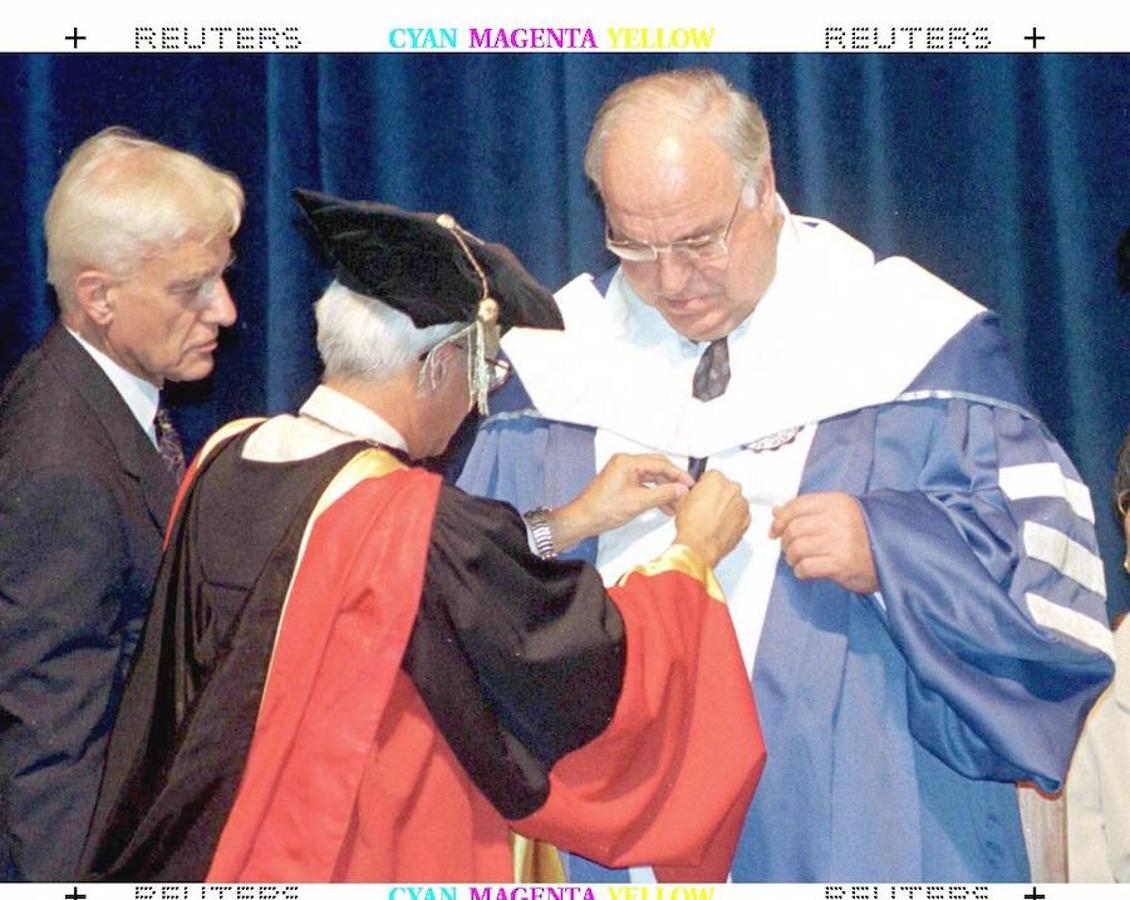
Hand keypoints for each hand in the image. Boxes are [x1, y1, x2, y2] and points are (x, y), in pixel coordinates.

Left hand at [548, 453, 694, 551]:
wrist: (582, 520)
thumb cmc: (604, 510)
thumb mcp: (638, 502)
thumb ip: (662, 494)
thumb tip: (682, 489)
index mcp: (627, 462)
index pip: (660, 463)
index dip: (678, 474)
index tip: (691, 484)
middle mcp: (625, 463)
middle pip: (657, 467)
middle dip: (672, 481)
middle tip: (686, 492)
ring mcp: (623, 473)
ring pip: (651, 477)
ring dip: (664, 489)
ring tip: (677, 504)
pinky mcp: (622, 483)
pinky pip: (643, 485)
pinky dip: (654, 494)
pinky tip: (664, 506)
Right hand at [673, 470, 751, 568]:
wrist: (700, 546)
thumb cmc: (692, 526)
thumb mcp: (682, 501)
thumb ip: (690, 492)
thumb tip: (689, 493)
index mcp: (716, 478)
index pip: (711, 476)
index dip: (704, 487)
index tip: (701, 494)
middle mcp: (732, 488)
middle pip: (725, 488)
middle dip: (717, 496)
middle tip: (705, 508)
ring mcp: (742, 504)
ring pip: (734, 502)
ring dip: (726, 508)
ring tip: (712, 519)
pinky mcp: (747, 520)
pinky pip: (740, 516)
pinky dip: (733, 520)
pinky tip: (720, 526)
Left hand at [770, 492, 878, 593]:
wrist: (896, 555)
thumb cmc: (865, 534)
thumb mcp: (840, 513)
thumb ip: (809, 511)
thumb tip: (776, 511)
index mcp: (837, 502)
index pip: (796, 506)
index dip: (780, 520)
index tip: (774, 531)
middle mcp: (838, 519)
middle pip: (794, 528)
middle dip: (785, 542)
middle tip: (788, 549)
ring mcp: (840, 542)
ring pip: (797, 548)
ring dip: (792, 558)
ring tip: (798, 561)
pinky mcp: (841, 564)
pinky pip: (806, 567)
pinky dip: (800, 571)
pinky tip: (806, 571)